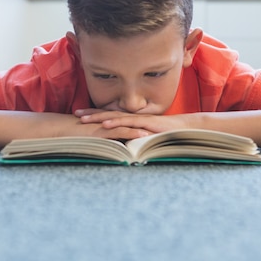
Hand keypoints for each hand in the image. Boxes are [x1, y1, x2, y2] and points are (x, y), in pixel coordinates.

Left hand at [75, 109, 191, 134]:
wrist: (185, 129)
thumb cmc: (167, 134)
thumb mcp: (147, 137)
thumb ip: (134, 139)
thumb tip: (123, 146)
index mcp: (132, 120)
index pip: (111, 116)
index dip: (96, 115)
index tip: (81, 115)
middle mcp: (133, 117)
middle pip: (109, 114)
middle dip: (91, 114)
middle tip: (75, 114)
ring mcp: (138, 119)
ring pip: (115, 117)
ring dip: (98, 117)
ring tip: (83, 119)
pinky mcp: (145, 124)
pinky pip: (127, 123)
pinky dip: (115, 124)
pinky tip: (104, 125)